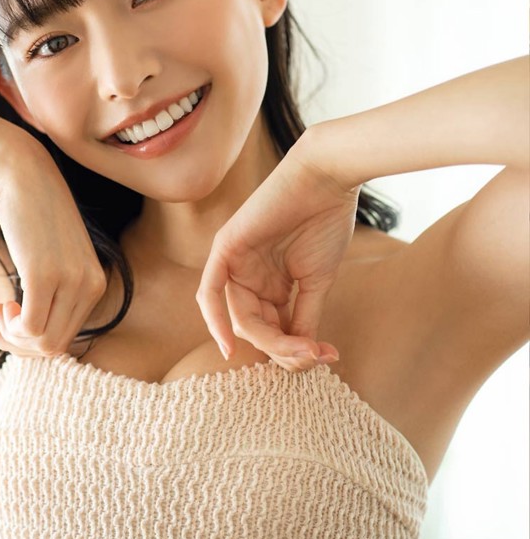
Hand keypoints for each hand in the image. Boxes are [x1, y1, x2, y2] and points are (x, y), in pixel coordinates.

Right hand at [0, 141, 106, 357]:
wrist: (25, 174)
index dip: (33, 340)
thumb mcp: (52, 257)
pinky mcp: (46, 275)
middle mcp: (91, 286)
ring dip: (11, 338)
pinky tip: (1, 306)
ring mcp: (71, 282)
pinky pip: (30, 328)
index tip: (5, 322)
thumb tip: (31, 334)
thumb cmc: (32, 215)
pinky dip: (10, 328)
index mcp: (96, 284)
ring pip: (44, 343)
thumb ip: (52, 291)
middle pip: (55, 346)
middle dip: (18, 343)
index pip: (68, 336)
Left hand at [195, 131, 360, 371]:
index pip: (272, 329)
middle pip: (254, 328)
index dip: (294, 349)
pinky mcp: (226, 247)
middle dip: (281, 348)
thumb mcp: (315, 282)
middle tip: (311, 355)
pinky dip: (214, 318)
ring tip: (298, 349)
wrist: (328, 181)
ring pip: (238, 318)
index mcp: (269, 284)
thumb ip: (303, 316)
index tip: (324, 357)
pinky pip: (210, 290)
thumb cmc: (325, 223)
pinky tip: (229, 345)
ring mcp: (235, 263)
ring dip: (267, 340)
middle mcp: (248, 276)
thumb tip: (303, 355)